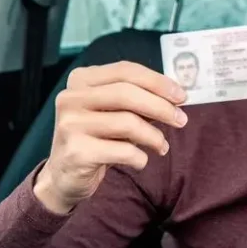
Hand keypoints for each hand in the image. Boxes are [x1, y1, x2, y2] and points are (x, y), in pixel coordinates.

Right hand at [34, 61, 187, 213]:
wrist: (64, 176)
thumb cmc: (96, 139)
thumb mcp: (113, 113)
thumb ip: (137, 101)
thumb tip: (175, 96)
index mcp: (80, 80)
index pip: (125, 71)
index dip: (157, 81)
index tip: (181, 96)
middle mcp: (71, 98)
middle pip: (126, 93)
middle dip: (161, 106)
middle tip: (181, 120)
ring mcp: (70, 125)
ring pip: (127, 122)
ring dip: (154, 136)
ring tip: (162, 146)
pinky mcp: (77, 152)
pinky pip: (123, 151)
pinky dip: (140, 157)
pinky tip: (140, 161)